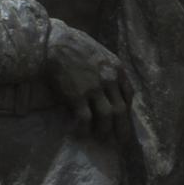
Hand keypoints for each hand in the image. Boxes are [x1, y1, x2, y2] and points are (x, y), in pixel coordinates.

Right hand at [45, 20, 130, 137]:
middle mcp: (109, 79)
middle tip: (121, 141)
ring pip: (107, 117)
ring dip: (105, 131)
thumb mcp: (101, 54)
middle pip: (121, 110)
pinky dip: (85, 129)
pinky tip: (81, 133)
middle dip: (122, 128)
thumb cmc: (75, 46)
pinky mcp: (78, 96)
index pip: (129, 94)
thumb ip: (109, 70)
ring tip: (101, 139)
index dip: (127, 110)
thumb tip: (111, 89)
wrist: (54, 43)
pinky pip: (85, 118)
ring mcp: (94, 88)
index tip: (123, 120)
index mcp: (117, 68)